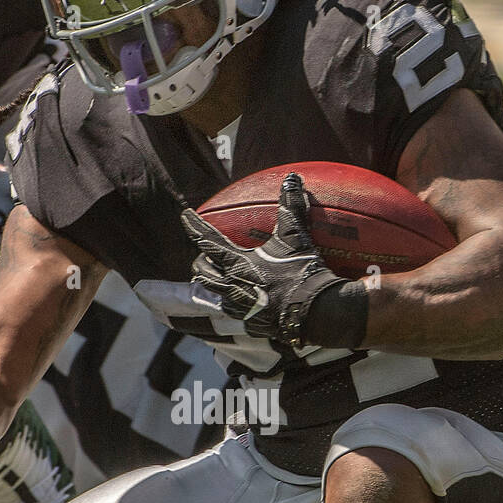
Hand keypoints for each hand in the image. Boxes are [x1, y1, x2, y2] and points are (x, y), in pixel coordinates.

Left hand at [183, 173, 343, 347]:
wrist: (317, 311)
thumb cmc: (303, 271)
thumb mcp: (296, 237)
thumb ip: (290, 206)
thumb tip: (292, 178)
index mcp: (238, 263)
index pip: (208, 240)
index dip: (195, 226)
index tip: (185, 215)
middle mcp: (233, 286)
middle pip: (203, 271)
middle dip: (201, 261)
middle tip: (205, 254)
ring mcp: (240, 308)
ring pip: (215, 294)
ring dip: (214, 283)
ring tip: (219, 278)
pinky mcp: (251, 325)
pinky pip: (233, 313)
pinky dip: (233, 304)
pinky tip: (240, 302)